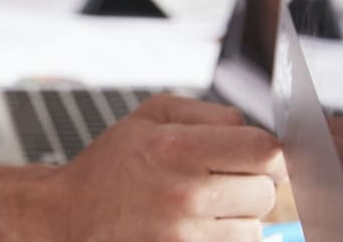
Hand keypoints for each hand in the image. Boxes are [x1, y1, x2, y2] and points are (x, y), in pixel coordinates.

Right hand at [38, 94, 285, 240]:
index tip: (259, 157)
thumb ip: (207, 113)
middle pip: (265, 192)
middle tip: (219, 181)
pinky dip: (222, 239)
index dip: (271, 153)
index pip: (264, 151)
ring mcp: (185, 234)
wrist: (71, 216)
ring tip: (200, 208)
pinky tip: (195, 228)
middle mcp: (185, 194)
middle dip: (250, 185)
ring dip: (237, 219)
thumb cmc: (113, 165)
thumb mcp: (148, 116)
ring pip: (254, 229)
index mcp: (176, 148)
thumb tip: (251, 129)